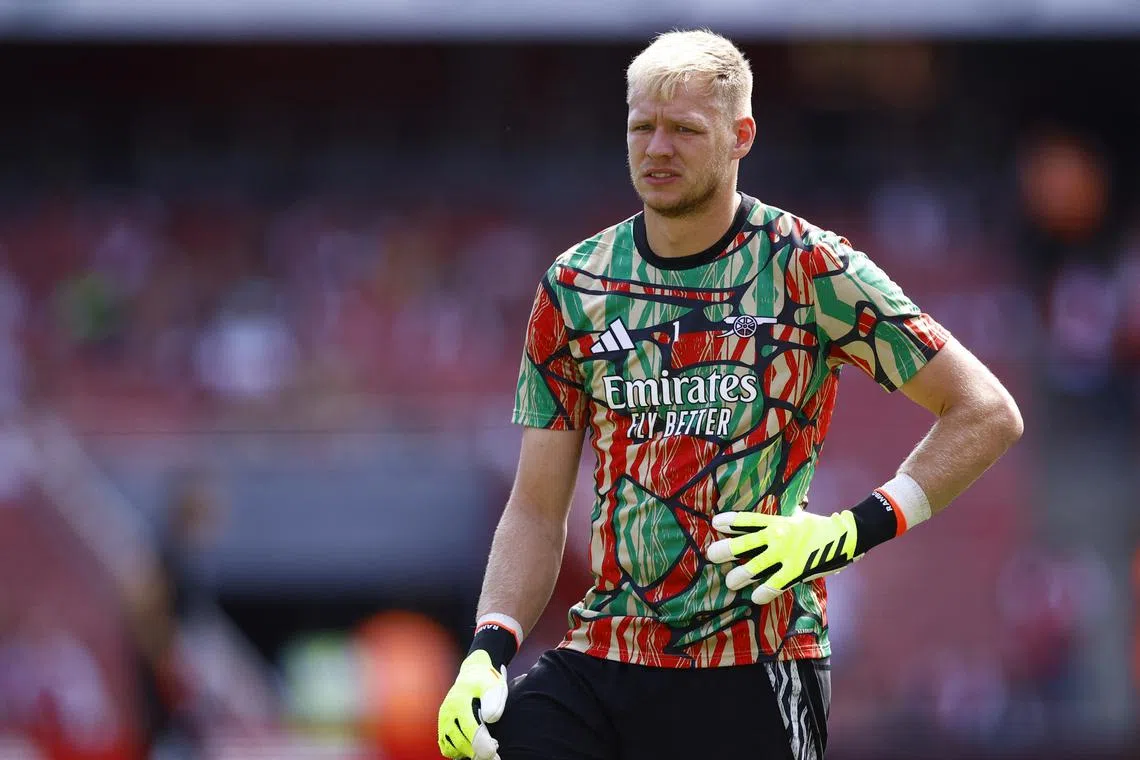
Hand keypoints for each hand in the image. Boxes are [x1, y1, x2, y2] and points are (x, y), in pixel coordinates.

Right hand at [438, 649, 508, 759]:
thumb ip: (494, 701)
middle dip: (479, 752)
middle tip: (494, 752)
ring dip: (468, 753)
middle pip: (461, 743)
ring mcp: (443, 721)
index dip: (484, 746)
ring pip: (452, 748)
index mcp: (460, 703)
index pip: (471, 731)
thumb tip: (489, 719)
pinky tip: (472, 748)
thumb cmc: (486, 681)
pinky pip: (446, 747)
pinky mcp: (442, 727)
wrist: (472, 674)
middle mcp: (448, 713)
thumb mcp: (493, 685)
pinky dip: (458, 752)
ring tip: (484, 747)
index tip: (495, 750)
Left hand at [706, 509, 858, 604]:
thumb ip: (783, 518)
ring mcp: (786, 555)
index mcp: (777, 522)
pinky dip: (764, 592)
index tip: (715, 523)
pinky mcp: (797, 571)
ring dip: (739, 576)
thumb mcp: (798, 516)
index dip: (731, 522)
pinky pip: (775, 584)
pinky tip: (755, 597)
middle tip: (712, 555)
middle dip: (725, 550)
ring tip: (730, 582)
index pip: (748, 520)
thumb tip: (775, 516)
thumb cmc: (820, 526)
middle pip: (744, 544)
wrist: (846, 536)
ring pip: (754, 567)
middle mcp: (777, 537)